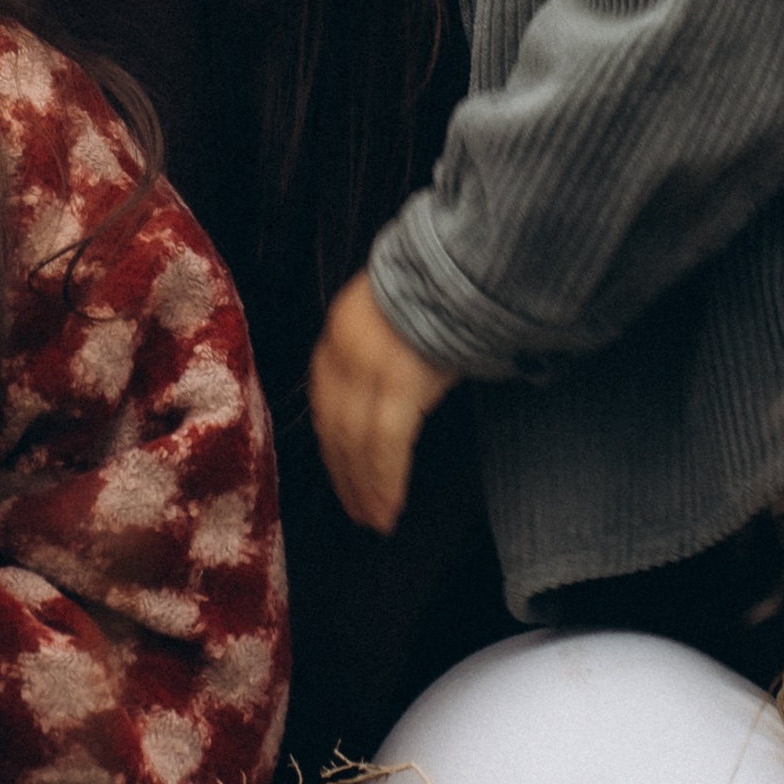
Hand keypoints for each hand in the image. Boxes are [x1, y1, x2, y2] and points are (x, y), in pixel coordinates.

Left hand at [310, 274, 455, 534]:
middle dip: (345, 475)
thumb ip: (373, 360)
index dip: (333, 448)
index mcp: (336, 338)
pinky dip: (385, 480)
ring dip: (365, 486)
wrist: (458, 265)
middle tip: (357, 511)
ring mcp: (369, 368)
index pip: (325, 406)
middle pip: (336, 428)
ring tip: (374, 518)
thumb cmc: (436, 295)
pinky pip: (385, 444)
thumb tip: (375, 404)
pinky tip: (387, 505)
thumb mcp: (388, 320)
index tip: (340, 476)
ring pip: (357, 442)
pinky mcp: (399, 383)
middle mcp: (343, 354)